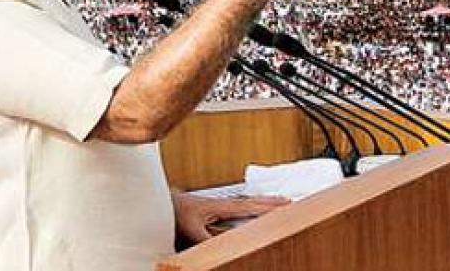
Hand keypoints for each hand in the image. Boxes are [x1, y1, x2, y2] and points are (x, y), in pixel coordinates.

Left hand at [172, 191, 289, 243]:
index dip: (268, 206)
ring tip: (277, 203)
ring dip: (261, 204)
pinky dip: (250, 208)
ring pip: (246, 204)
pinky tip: (252, 211)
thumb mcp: (190, 229)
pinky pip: (238, 208)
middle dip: (270, 202)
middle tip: (289, 201)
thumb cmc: (174, 213)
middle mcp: (223, 204)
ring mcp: (219, 206)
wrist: (160, 204)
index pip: (250, 207)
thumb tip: (219, 248)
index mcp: (221, 207)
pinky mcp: (214, 210)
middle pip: (252, 202)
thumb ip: (205, 239)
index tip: (286, 204)